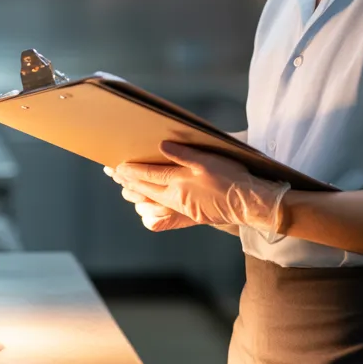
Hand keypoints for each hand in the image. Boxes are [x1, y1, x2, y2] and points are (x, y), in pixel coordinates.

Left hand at [110, 142, 290, 240]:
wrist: (248, 203)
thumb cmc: (231, 178)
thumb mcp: (208, 160)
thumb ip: (183, 154)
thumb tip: (161, 147)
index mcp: (179, 181)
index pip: (147, 175)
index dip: (130, 171)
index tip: (116, 167)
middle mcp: (176, 197)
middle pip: (145, 190)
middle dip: (128, 182)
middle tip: (114, 175)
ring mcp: (183, 208)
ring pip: (152, 202)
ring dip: (137, 195)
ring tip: (126, 189)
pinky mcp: (191, 216)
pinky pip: (164, 214)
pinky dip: (151, 210)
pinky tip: (147, 208)